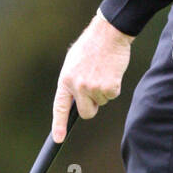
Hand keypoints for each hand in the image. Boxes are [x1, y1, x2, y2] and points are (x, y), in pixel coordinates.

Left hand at [52, 11, 133, 139]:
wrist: (108, 34)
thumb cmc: (91, 46)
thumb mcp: (73, 63)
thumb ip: (72, 82)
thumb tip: (74, 100)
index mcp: (65, 80)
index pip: (60, 107)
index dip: (58, 125)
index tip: (58, 138)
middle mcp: (78, 87)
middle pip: (86, 112)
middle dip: (91, 106)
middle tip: (95, 90)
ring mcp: (93, 88)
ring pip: (101, 102)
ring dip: (103, 90)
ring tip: (102, 70)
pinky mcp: (110, 87)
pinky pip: (112, 95)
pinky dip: (114, 86)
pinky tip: (111, 71)